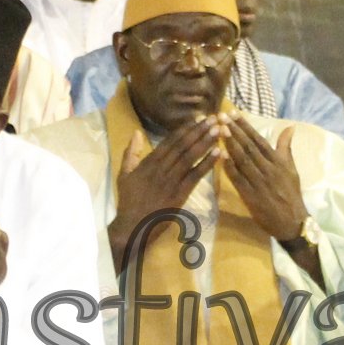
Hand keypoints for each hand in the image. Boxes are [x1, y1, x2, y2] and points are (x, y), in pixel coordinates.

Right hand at [107, 116, 221, 266]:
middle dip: (199, 130)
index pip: (169, 141)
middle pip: (182, 145)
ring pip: (190, 157)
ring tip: (218, 130)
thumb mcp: (124, 174)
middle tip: (213, 118)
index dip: (185, 129)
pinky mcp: (179, 194)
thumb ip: (131, 152)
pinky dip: (207, 163)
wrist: (132, 226)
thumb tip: (136, 132)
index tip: (197, 118)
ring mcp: (171, 180)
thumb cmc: (128, 201)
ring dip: (205, 142)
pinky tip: (218, 153)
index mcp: (149, 162)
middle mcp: (161, 168)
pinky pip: (196, 175)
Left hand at [219, 116, 308, 242]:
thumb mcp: (291, 168)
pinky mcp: (250, 195)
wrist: (292, 221)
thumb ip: (286, 148)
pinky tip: (220, 156)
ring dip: (230, 145)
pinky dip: (229, 168)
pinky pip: (238, 179)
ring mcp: (259, 182)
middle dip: (235, 131)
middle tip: (221, 117)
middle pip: (249, 147)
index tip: (234, 114)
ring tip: (219, 130)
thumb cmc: (291, 193)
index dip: (246, 126)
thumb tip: (290, 127)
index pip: (259, 140)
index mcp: (277, 161)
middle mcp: (268, 169)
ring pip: (242, 160)